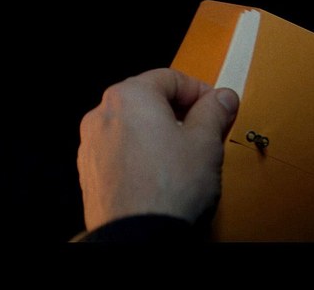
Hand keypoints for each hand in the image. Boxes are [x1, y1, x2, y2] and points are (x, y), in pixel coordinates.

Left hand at [78, 68, 238, 230]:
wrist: (139, 237)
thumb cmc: (169, 189)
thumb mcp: (207, 141)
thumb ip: (215, 112)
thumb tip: (222, 99)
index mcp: (130, 96)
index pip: (171, 77)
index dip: (201, 91)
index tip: (217, 106)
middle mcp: (103, 114)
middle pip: (150, 99)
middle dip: (182, 112)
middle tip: (207, 128)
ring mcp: (92, 144)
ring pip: (135, 126)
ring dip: (162, 133)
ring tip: (188, 155)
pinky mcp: (91, 171)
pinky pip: (123, 150)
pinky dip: (145, 154)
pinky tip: (166, 173)